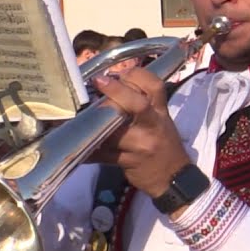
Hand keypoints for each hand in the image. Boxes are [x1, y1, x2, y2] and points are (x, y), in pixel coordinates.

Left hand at [90, 68, 191, 198]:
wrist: (173, 177)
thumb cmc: (164, 144)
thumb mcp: (160, 120)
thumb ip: (140, 103)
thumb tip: (109, 84)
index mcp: (160, 112)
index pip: (154, 87)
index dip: (135, 75)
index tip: (115, 73)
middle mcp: (153, 125)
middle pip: (137, 105)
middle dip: (115, 94)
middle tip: (96, 85)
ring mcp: (140, 145)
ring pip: (113, 131)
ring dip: (93, 124)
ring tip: (76, 118)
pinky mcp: (127, 162)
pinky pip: (103, 154)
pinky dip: (89, 150)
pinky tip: (78, 147)